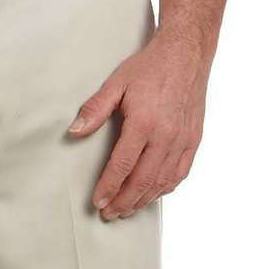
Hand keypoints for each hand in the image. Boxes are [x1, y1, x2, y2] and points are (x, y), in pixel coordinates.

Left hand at [66, 30, 208, 218]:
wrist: (186, 54)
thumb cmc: (149, 67)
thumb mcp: (116, 82)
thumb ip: (95, 109)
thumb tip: (74, 131)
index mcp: (144, 123)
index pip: (122, 165)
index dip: (109, 187)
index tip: (98, 202)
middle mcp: (166, 136)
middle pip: (143, 181)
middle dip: (124, 201)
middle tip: (109, 214)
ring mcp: (182, 140)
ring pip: (162, 182)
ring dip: (144, 200)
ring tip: (127, 209)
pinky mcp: (193, 140)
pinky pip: (180, 174)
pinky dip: (165, 188)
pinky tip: (153, 193)